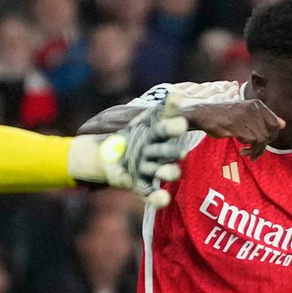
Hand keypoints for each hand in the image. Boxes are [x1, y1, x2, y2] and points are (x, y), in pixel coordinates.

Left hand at [70, 92, 189, 207]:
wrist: (109, 156)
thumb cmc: (134, 136)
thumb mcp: (145, 121)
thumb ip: (162, 110)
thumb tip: (177, 92)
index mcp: (157, 137)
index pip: (166, 130)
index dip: (172, 128)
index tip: (181, 124)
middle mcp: (157, 155)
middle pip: (167, 153)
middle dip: (172, 153)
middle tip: (182, 154)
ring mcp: (149, 171)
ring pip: (162, 172)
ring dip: (167, 173)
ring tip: (172, 173)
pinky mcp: (140, 186)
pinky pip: (150, 193)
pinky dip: (157, 198)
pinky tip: (163, 200)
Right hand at [187, 99, 284, 159]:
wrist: (204, 115)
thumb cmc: (223, 116)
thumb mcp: (245, 113)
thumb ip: (263, 118)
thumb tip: (283, 124)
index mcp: (257, 104)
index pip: (275, 123)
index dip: (270, 136)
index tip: (261, 143)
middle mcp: (254, 109)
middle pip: (271, 131)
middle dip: (265, 144)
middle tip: (255, 150)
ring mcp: (246, 117)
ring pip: (263, 138)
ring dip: (257, 150)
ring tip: (248, 154)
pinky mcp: (238, 127)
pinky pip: (253, 141)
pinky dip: (250, 150)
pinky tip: (242, 152)